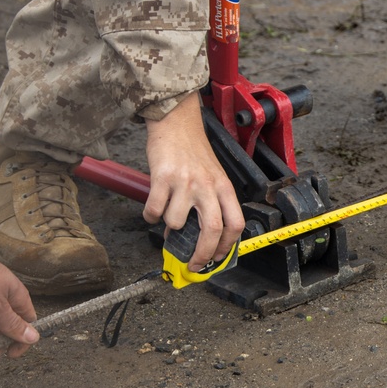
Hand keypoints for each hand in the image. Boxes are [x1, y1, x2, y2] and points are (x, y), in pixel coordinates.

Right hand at [143, 93, 244, 270]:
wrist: (176, 123)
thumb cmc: (194, 151)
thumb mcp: (213, 176)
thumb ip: (211, 203)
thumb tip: (200, 238)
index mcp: (224, 187)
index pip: (235, 224)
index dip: (226, 247)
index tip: (215, 259)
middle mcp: (208, 186)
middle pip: (212, 231)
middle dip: (202, 254)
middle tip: (193, 264)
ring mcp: (185, 182)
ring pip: (176, 223)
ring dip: (168, 227)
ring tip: (166, 216)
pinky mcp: (162, 178)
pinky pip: (154, 211)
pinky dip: (150, 216)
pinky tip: (153, 209)